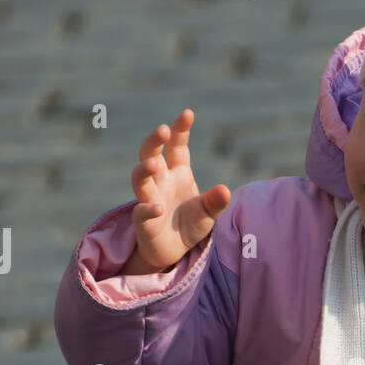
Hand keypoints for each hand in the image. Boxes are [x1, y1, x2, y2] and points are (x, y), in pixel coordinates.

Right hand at [129, 110, 230, 269]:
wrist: (174, 251)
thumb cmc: (189, 224)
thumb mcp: (209, 213)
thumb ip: (216, 202)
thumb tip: (225, 190)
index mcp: (177, 173)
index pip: (177, 146)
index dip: (180, 130)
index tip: (187, 114)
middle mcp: (161, 182)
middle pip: (150, 154)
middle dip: (154, 140)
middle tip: (162, 129)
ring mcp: (149, 199)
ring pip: (139, 179)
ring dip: (143, 170)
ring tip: (151, 164)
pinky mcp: (144, 221)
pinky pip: (141, 212)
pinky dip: (148, 209)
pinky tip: (158, 209)